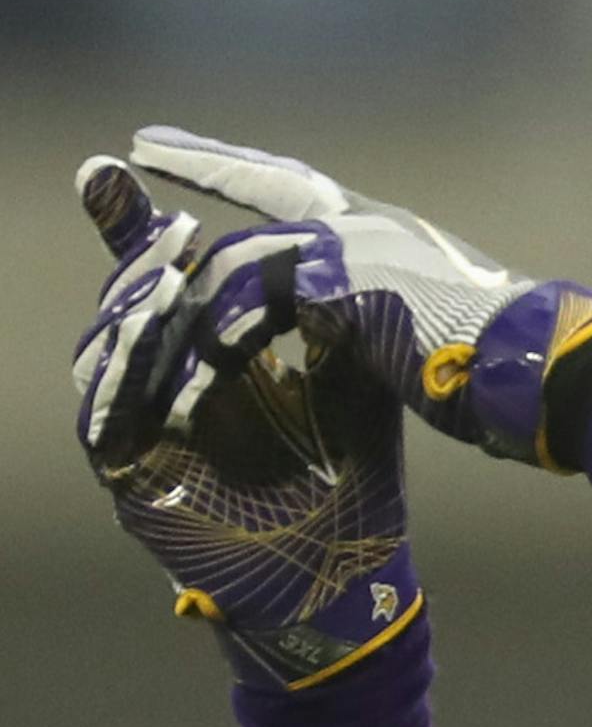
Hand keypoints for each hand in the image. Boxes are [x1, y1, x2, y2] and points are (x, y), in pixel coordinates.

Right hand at [73, 160, 422, 691]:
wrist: (354, 575)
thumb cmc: (355, 481)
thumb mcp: (346, 378)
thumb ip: (322, 315)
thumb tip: (319, 230)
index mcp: (208, 363)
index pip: (163, 279)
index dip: (140, 222)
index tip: (132, 150)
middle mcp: (163, 392)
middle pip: (122, 305)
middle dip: (129, 252)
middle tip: (150, 205)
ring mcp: (140, 437)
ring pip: (102, 354)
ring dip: (127, 307)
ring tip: (161, 269)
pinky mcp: (130, 483)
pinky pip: (102, 418)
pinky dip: (118, 374)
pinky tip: (145, 332)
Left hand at [124, 126, 591, 467]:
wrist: (541, 367)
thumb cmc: (506, 366)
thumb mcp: (422, 333)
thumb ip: (375, 320)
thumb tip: (353, 336)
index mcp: (389, 235)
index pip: (302, 188)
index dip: (244, 167)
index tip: (193, 148)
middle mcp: (368, 225)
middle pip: (265, 188)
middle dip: (202, 165)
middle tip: (141, 149)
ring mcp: (353, 246)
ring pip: (242, 259)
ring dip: (197, 303)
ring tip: (154, 324)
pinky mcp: (339, 283)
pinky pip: (250, 304)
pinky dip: (218, 340)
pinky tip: (196, 371)